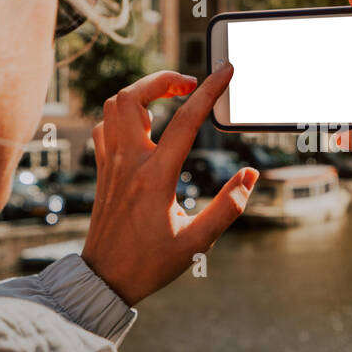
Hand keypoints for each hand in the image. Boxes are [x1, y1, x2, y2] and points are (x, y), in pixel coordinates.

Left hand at [81, 66, 257, 305]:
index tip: (226, 71)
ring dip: (140, 93)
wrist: (103, 280)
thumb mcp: (197, 243)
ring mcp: (110, 164)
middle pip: (133, 98)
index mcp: (155, 177)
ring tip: (167, 98)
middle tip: (188, 83)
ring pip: (114, 107)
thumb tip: (250, 175)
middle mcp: (129, 163)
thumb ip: (228, 207)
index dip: (209, 91)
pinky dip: (122, 115)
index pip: (186, 120)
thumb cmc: (149, 264)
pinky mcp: (102, 171)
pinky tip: (142, 125)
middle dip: (162, 79)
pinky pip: (104, 127)